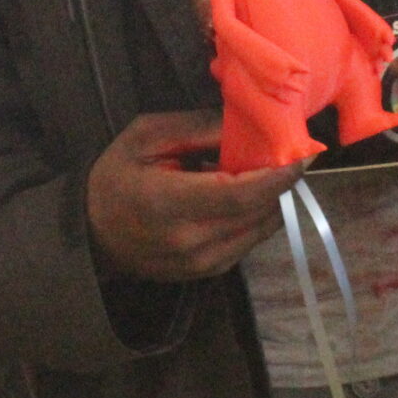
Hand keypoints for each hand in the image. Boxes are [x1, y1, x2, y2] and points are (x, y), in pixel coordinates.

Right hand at [85, 109, 305, 279]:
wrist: (93, 234)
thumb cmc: (116, 177)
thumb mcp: (147, 136)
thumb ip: (198, 129)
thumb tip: (248, 124)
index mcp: (170, 204)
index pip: (241, 195)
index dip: (278, 175)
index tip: (305, 151)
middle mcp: (192, 241)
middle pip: (259, 212)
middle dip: (281, 182)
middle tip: (290, 152)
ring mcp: (203, 264)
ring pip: (261, 229)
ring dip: (272, 199)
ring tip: (266, 170)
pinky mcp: (210, 273)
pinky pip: (250, 240)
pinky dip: (258, 216)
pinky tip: (247, 194)